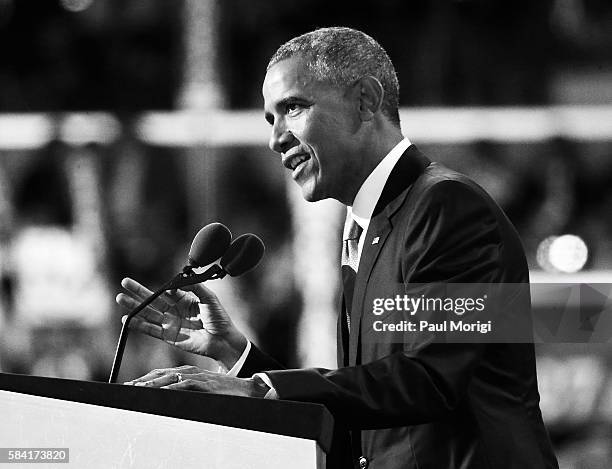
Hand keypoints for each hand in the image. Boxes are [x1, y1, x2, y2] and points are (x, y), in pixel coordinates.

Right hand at [116, 278, 246, 370]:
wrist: (223, 340)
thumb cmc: (219, 318)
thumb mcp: (209, 298)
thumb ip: (195, 287)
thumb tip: (180, 280)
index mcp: (185, 299)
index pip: (167, 291)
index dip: (160, 287)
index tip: (158, 284)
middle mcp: (175, 310)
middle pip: (153, 300)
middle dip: (139, 291)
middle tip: (124, 282)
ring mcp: (171, 323)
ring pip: (148, 313)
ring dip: (134, 306)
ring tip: (120, 298)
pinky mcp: (169, 337)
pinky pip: (151, 330)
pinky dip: (139, 325)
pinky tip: (127, 319)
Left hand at [124, 365, 269, 397]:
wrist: (245, 390)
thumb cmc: (222, 392)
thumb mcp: (199, 391)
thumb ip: (184, 391)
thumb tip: (166, 397)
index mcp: (187, 372)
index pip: (160, 374)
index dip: (144, 379)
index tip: (128, 385)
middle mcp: (189, 372)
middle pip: (160, 375)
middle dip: (142, 381)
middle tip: (125, 387)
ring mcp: (196, 377)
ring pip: (168, 380)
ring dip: (151, 385)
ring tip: (135, 389)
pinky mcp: (204, 384)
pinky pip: (184, 386)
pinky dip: (171, 389)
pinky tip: (160, 393)